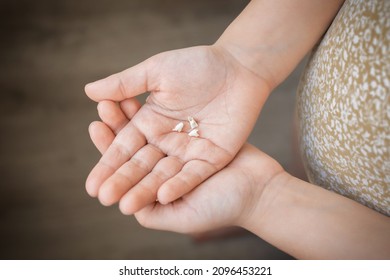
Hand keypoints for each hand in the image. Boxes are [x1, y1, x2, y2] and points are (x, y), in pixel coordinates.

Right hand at [85, 45, 269, 212]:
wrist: (238, 67)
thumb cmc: (197, 65)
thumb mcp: (156, 71)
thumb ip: (125, 84)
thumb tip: (88, 92)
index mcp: (149, 122)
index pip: (124, 148)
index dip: (108, 166)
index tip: (90, 186)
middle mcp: (166, 140)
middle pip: (141, 165)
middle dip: (122, 182)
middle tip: (102, 199)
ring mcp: (189, 151)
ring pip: (164, 175)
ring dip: (146, 190)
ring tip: (126, 207)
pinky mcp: (212, 157)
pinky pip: (194, 174)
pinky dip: (180, 184)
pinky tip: (164, 196)